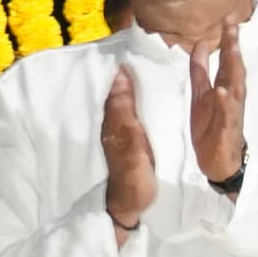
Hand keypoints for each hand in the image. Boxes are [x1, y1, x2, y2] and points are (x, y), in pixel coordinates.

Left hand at [99, 69, 156, 239]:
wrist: (130, 206)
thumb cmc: (133, 176)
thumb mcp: (132, 142)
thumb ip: (125, 110)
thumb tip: (120, 75)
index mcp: (113, 121)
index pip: (114, 88)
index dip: (122, 71)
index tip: (133, 50)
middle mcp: (112, 124)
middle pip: (117, 94)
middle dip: (126, 77)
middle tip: (141, 55)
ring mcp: (119, 134)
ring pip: (122, 104)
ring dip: (131, 89)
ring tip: (145, 71)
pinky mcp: (126, 143)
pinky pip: (128, 115)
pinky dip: (134, 103)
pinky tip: (144, 99)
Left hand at [188, 24, 249, 185]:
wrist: (218, 161)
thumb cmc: (211, 126)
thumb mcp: (200, 94)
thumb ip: (200, 71)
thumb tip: (198, 44)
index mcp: (224, 87)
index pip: (226, 60)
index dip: (227, 40)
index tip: (227, 19)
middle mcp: (231, 97)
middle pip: (234, 69)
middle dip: (233, 48)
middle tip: (232, 25)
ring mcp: (231, 112)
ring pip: (235, 88)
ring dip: (233, 69)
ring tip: (231, 49)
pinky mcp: (226, 129)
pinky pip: (227, 114)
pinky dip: (225, 102)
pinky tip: (222, 91)